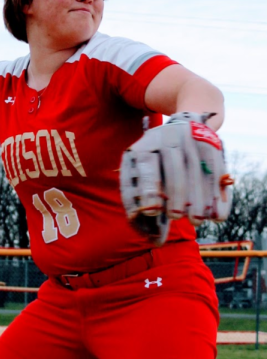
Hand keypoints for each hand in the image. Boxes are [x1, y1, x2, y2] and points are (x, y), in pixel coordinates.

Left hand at [120, 112, 232, 243]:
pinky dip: (217, 196)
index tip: (151, 211)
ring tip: (196, 220)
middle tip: (176, 217)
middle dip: (174, 198)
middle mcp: (163, 140)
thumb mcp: (144, 172)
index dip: (147, 191)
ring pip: (196, 173)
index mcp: (141, 149)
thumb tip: (151, 235)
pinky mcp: (210, 143)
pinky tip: (217, 215)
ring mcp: (188, 140)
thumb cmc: (157, 160)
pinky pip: (215, 171)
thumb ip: (145, 200)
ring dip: (197, 200)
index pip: (143, 169)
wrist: (184, 123)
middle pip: (172, 172)